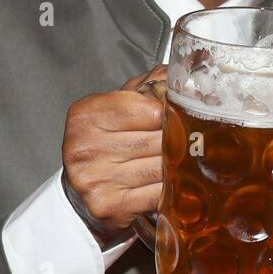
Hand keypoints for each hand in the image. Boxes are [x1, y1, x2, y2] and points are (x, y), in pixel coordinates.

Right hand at [61, 65, 166, 247]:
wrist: (81, 195)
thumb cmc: (107, 145)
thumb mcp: (119, 108)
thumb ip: (149, 86)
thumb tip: (184, 68)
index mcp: (86, 114)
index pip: (147, 106)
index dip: (169, 112)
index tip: (178, 117)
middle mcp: (85, 146)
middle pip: (156, 138)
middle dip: (178, 140)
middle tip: (192, 141)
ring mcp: (95, 178)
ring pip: (160, 167)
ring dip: (178, 166)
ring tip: (183, 161)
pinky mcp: (108, 205)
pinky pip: (157, 193)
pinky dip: (172, 189)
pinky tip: (174, 184)